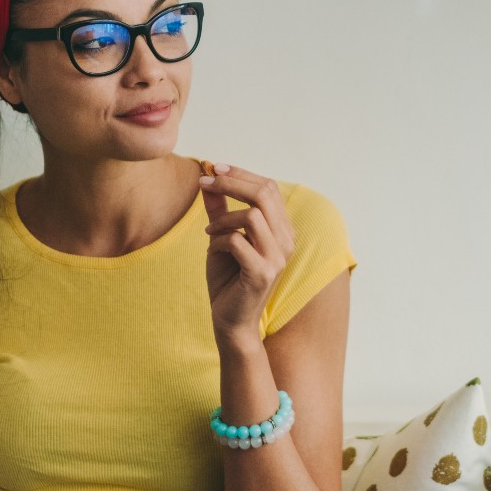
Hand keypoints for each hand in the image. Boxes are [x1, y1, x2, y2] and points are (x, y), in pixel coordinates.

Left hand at [200, 162, 295, 339]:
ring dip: (222, 218)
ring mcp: (277, 258)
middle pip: (263, 194)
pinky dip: (218, 240)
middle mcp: (286, 241)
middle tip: (205, 182)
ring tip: (208, 231)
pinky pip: (237, 241)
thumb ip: (218, 209)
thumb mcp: (221, 238)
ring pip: (252, 216)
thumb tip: (207, 177)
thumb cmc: (227, 280)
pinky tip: (212, 249)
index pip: (268, 188)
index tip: (213, 168)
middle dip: (230, 183)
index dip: (241, 174)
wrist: (230, 322)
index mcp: (282, 230)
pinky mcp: (262, 273)